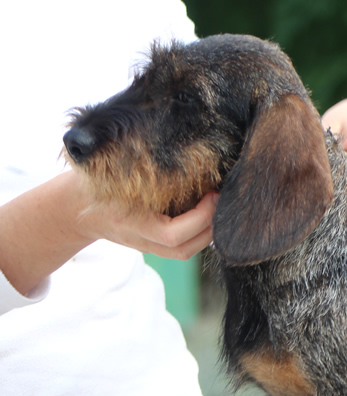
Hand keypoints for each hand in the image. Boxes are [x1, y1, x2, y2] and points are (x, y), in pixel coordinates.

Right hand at [0, 171, 216, 296]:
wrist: (74, 207)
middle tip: (223, 197)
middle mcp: (139, 240)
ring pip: (186, 251)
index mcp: (129, 222)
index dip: (199, 218)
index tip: (213, 194)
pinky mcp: (152, 246)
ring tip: (218, 204)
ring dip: (208, 231)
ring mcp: (146, 247)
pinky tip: (208, 211)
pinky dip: (199, 232)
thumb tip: (181, 144)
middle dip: (210, 226)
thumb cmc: (95, 180)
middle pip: (185, 249)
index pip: (172, 235)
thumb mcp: (112, 169)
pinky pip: (182, 247)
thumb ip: (139, 164)